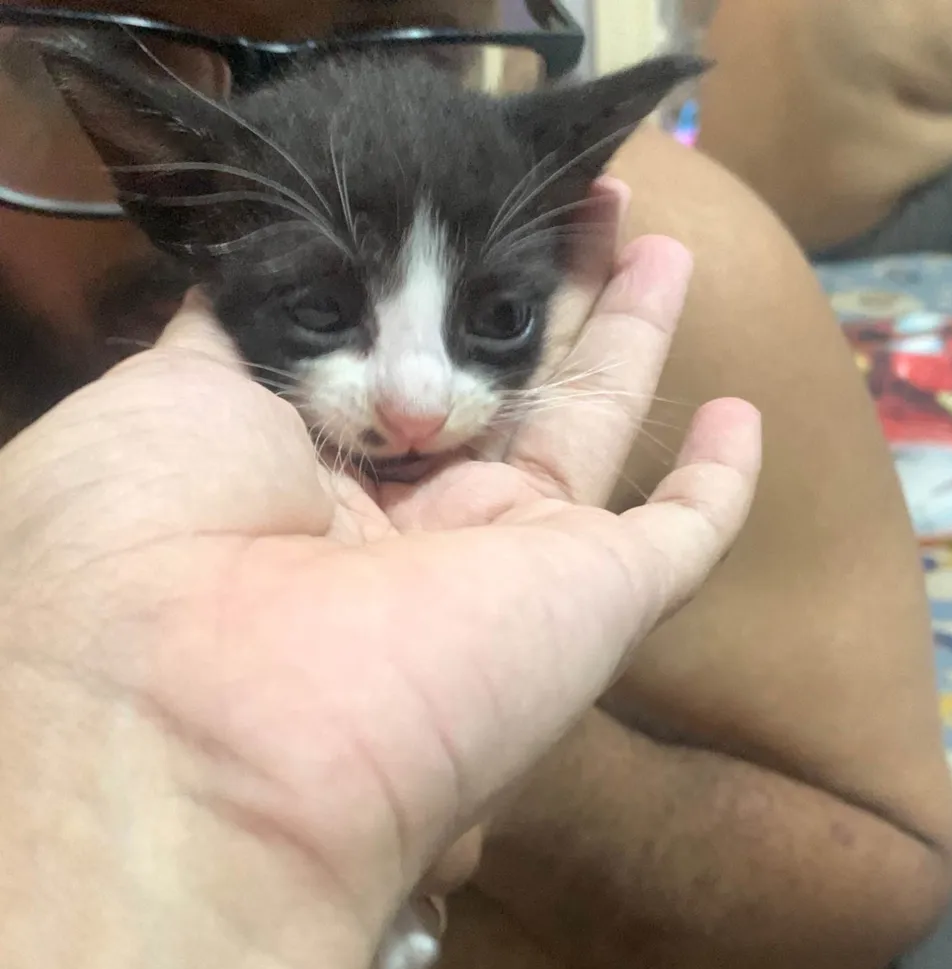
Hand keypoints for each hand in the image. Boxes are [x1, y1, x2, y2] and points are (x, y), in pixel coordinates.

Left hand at [0, 230, 757, 968]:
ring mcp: (507, 564)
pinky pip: (683, 534)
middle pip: (488, 380)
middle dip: (526, 287)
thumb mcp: (163, 403)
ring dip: (623, 333)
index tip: (440, 199)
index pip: (375, 365)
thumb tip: (277, 272)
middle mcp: (402, 526)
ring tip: (653, 232)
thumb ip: (240, 340)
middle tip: (570, 194)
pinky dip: (720, 482)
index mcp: (293, 485)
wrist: (219, 734)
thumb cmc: (153, 544)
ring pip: (587, 426)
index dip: (413, 284)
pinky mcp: (601, 597)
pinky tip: (742, 412)